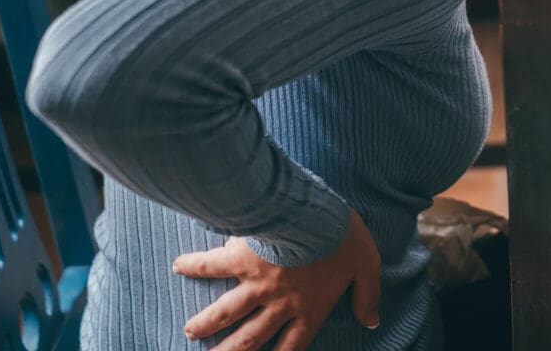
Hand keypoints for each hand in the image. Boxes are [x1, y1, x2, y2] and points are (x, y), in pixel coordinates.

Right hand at [173, 208, 380, 349]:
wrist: (317, 214)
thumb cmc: (344, 238)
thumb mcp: (367, 266)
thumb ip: (368, 295)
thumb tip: (372, 321)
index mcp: (309, 308)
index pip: (292, 346)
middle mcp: (280, 303)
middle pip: (251, 339)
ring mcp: (257, 284)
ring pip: (226, 313)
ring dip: (207, 324)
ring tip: (190, 332)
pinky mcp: (240, 259)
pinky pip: (212, 265)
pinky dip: (194, 265)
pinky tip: (178, 266)